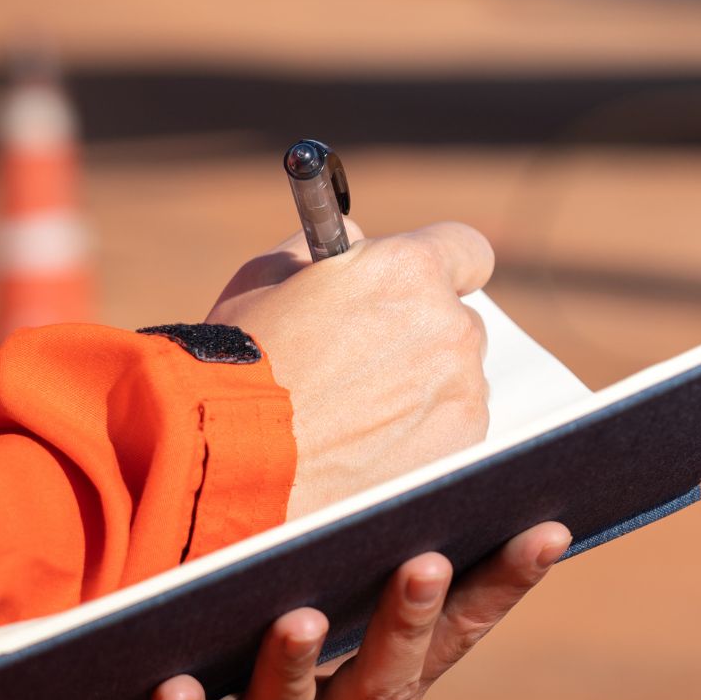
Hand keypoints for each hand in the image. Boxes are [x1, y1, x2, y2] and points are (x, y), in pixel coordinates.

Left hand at [152, 521, 569, 699]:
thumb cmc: (292, 662)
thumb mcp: (344, 616)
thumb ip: (372, 556)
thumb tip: (432, 426)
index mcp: (391, 681)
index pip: (460, 632)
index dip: (504, 585)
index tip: (548, 529)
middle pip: (384, 681)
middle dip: (406, 623)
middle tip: (424, 563)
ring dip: (293, 669)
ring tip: (297, 617)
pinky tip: (173, 685)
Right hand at [206, 221, 491, 518]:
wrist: (233, 459)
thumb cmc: (240, 364)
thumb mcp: (266, 275)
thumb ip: (327, 245)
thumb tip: (357, 240)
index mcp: (408, 270)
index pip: (467, 251)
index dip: (444, 265)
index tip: (424, 285)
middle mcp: (448, 326)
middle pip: (459, 321)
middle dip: (423, 333)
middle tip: (369, 359)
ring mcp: (462, 392)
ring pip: (457, 379)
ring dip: (422, 387)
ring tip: (356, 413)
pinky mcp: (460, 447)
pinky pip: (454, 429)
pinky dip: (422, 435)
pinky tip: (368, 446)